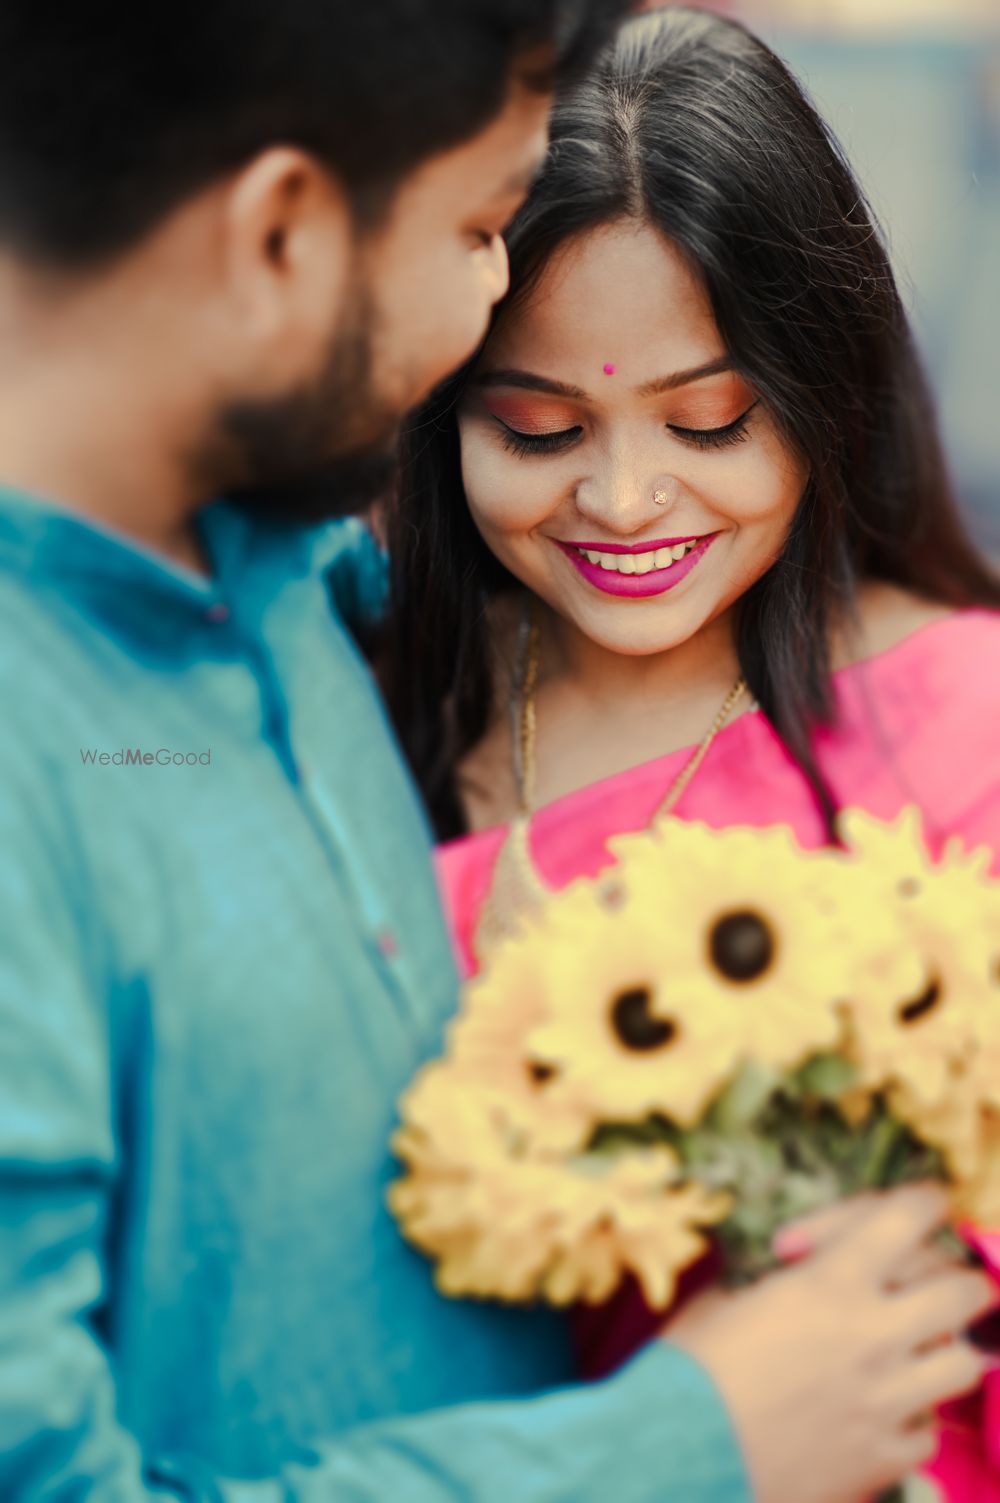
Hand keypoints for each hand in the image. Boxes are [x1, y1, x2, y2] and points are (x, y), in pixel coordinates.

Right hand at [666, 1184, 995, 1502]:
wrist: (683, 1460)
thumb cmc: (691, 1370)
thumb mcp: (726, 1300)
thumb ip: (779, 1283)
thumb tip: (790, 1277)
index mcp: (830, 1283)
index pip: (908, 1218)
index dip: (923, 1200)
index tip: (922, 1203)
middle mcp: (872, 1336)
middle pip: (964, 1290)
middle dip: (950, 1279)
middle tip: (916, 1283)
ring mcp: (887, 1401)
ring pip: (965, 1363)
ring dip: (941, 1350)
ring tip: (905, 1349)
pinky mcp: (883, 1458)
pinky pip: (929, 1432)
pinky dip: (910, 1418)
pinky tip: (876, 1411)